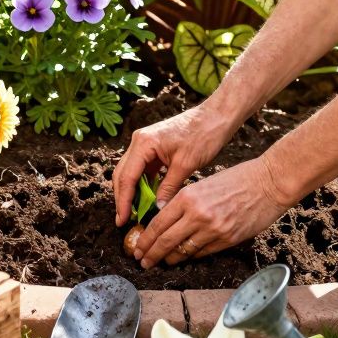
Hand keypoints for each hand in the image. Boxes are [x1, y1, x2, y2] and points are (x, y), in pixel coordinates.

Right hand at [113, 106, 234, 225]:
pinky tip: (146, 199)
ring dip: (130, 192)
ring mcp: (145, 143)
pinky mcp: (153, 148)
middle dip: (122, 198)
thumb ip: (168, 187)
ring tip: (132, 213)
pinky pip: (142, 169)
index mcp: (143, 143)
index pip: (126, 177)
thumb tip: (158, 209)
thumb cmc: (203, 136)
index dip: (123, 201)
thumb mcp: (185, 165)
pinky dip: (142, 184)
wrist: (216, 117)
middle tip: (123, 221)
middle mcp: (139, 141)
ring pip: (130, 172)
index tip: (122, 220)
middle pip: (122, 174)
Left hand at [132, 155, 292, 267]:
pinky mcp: (227, 240)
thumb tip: (165, 222)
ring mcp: (213, 230)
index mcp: (187, 197)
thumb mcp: (202, 185)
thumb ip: (184, 203)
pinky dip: (190, 256)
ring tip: (161, 262)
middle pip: (165, 241)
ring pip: (182, 251)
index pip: (158, 224)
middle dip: (150, 254)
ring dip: (169, 259)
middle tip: (142, 262)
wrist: (268, 183)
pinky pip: (202, 253)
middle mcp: (197, 215)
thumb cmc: (237, 180)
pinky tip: (183, 257)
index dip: (145, 240)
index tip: (138, 248)